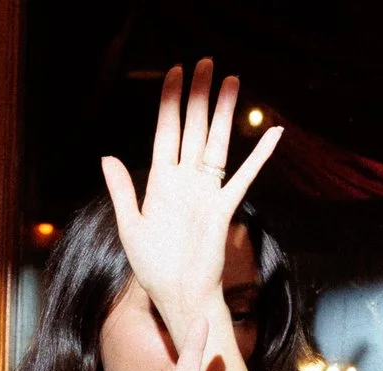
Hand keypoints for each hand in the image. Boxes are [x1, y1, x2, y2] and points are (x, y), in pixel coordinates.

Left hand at [100, 59, 281, 338]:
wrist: (176, 294)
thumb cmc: (152, 265)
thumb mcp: (129, 225)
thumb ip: (122, 190)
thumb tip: (107, 157)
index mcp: (161, 182)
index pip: (166, 132)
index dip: (170, 103)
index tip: (174, 73)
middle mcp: (186, 180)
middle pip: (194, 128)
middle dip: (198, 96)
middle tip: (205, 63)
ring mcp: (207, 191)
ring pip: (218, 142)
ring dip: (225, 112)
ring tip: (232, 80)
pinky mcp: (224, 206)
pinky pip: (245, 175)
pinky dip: (260, 155)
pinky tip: (274, 132)